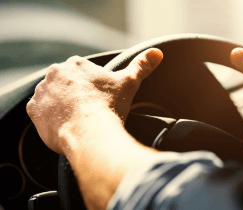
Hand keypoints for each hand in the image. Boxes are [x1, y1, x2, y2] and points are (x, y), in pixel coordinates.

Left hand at [27, 48, 162, 153]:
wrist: (91, 132)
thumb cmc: (109, 106)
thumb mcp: (129, 82)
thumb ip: (141, 66)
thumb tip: (157, 53)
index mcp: (76, 64)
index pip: (81, 72)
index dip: (91, 86)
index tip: (98, 98)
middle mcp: (55, 74)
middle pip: (65, 84)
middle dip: (74, 94)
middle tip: (89, 110)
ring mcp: (42, 92)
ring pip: (52, 97)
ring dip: (61, 105)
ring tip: (77, 118)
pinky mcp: (34, 110)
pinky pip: (40, 112)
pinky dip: (50, 118)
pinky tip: (66, 124)